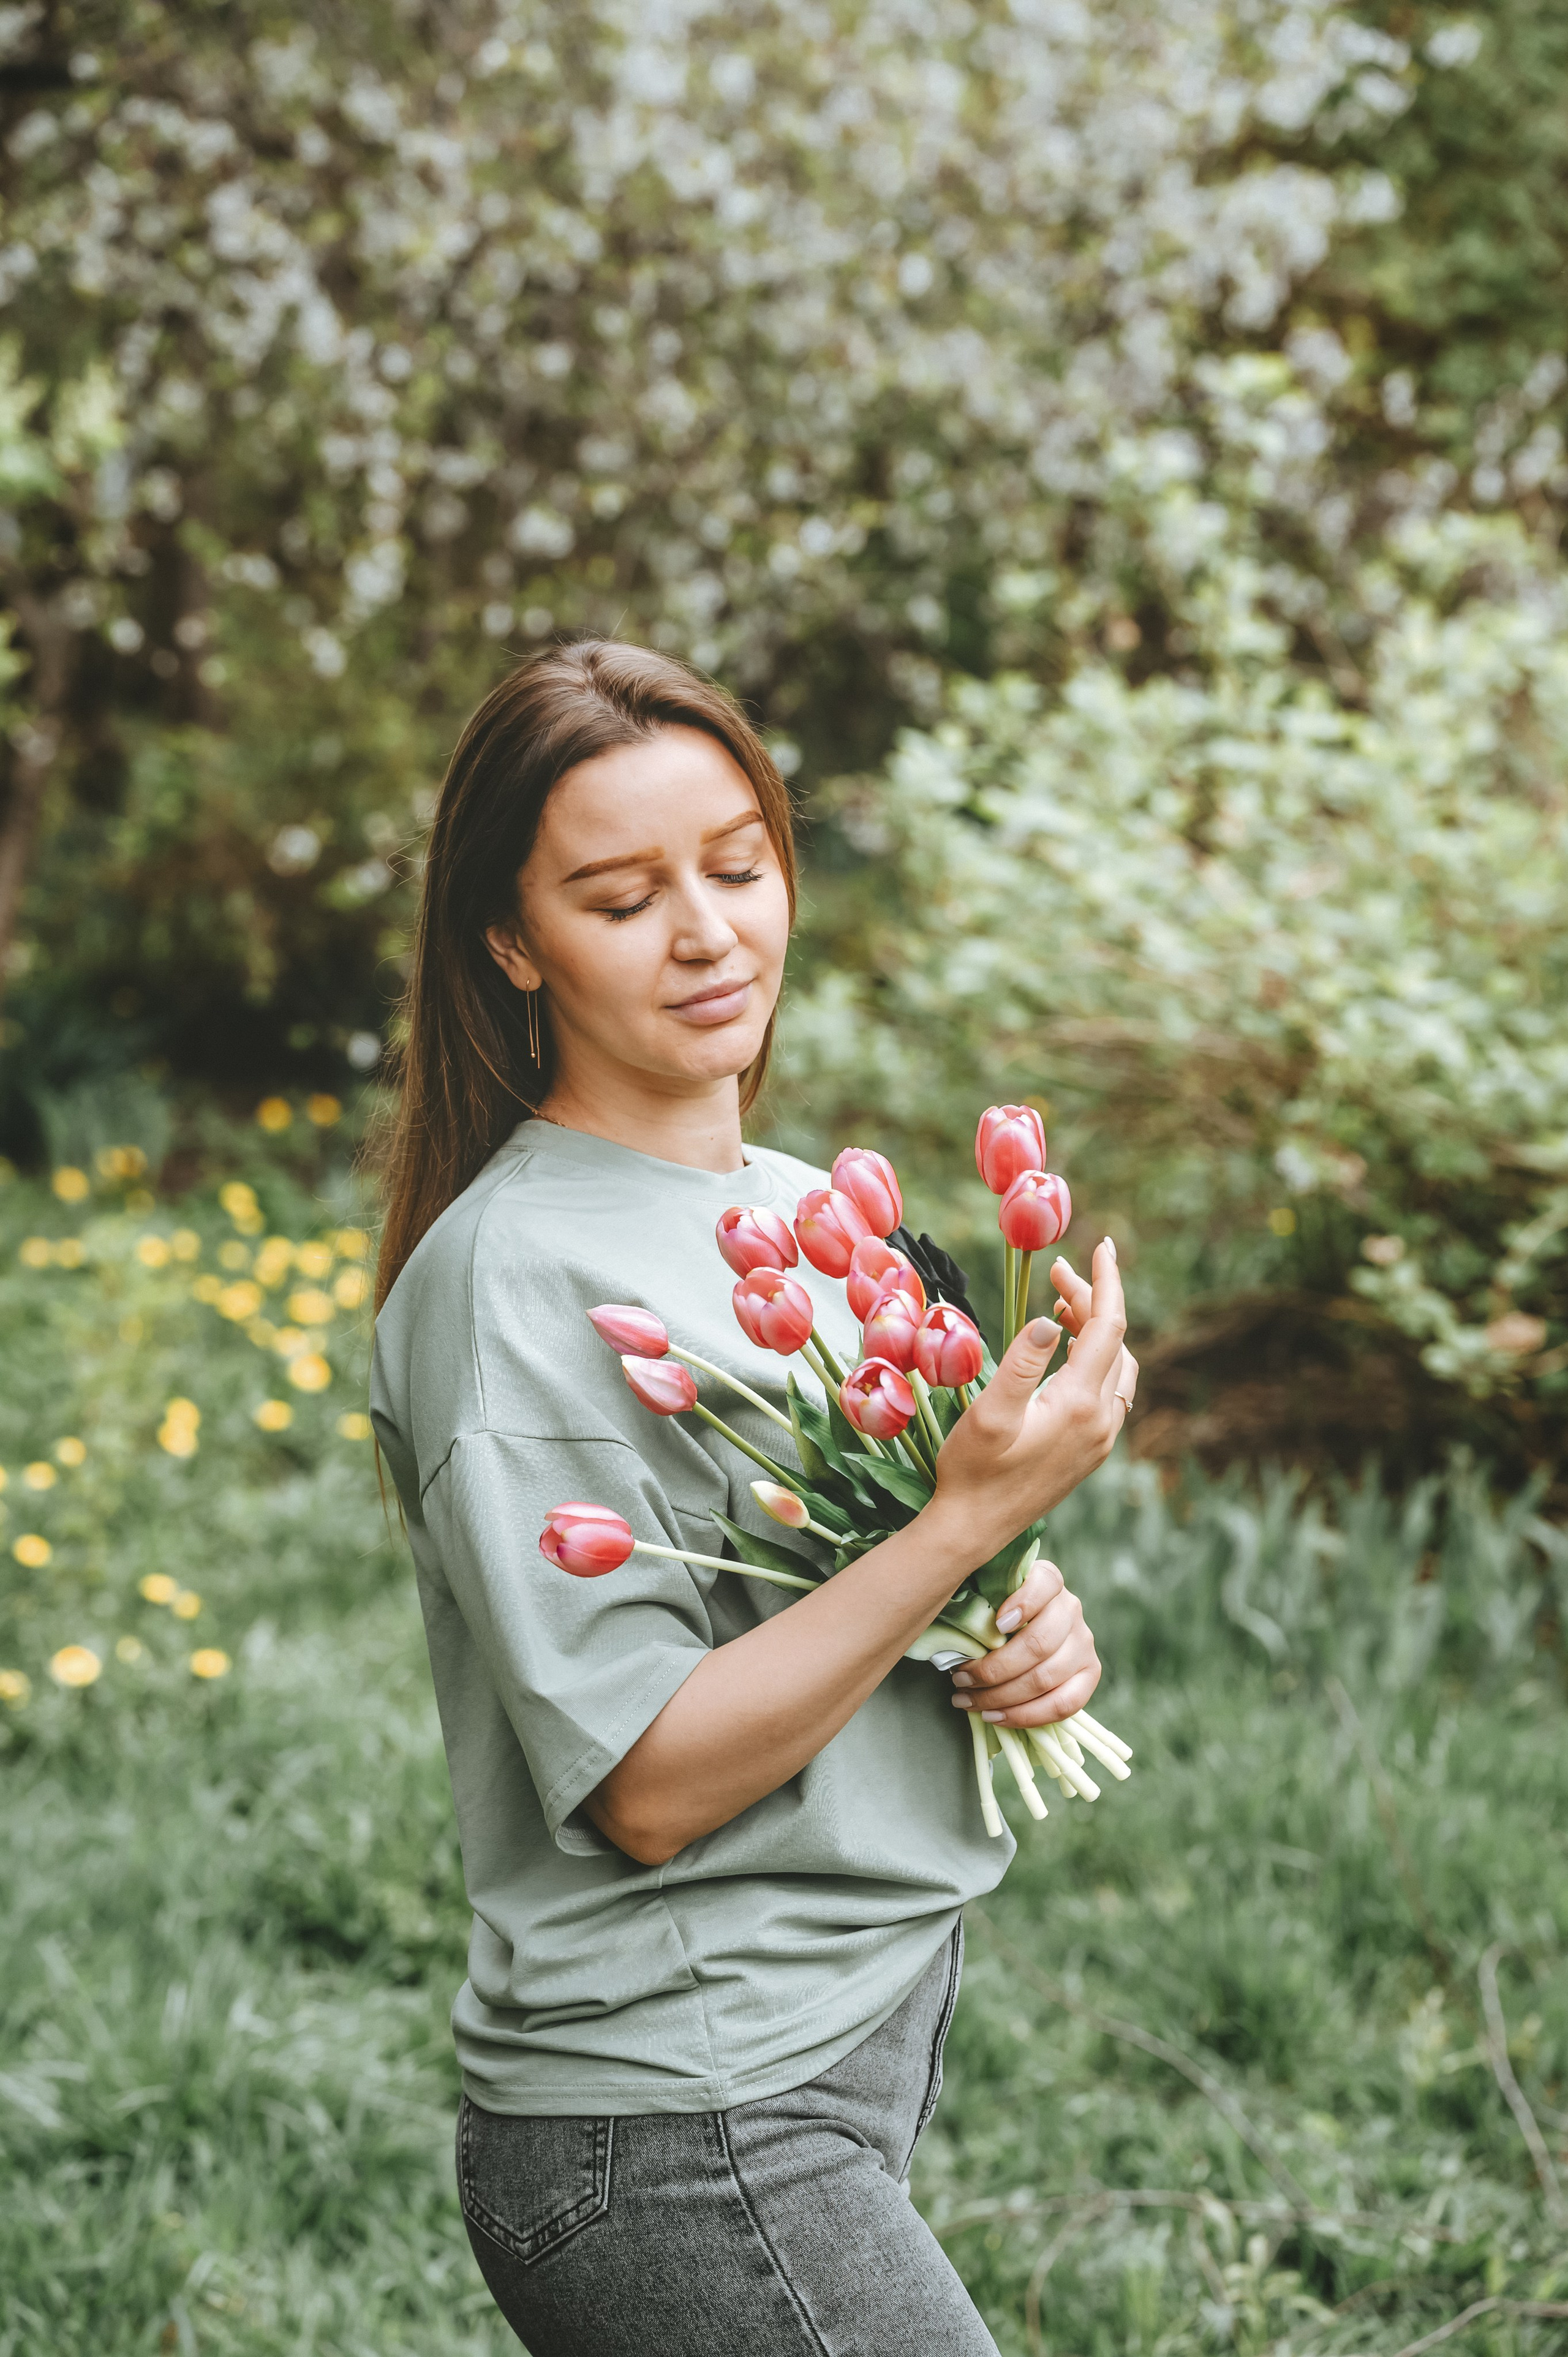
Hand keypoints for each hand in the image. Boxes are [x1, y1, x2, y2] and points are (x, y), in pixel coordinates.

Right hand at [928, 1236, 1127, 1565]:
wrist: (973, 1529)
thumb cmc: (971, 1470)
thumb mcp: (989, 1413)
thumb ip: (1021, 1364)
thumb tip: (1049, 1321)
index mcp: (1079, 1404)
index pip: (1109, 1327)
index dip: (1106, 1282)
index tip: (1101, 1245)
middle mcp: (1101, 1421)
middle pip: (1114, 1342)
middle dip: (1092, 1299)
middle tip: (1056, 1271)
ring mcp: (1100, 1438)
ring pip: (1117, 1366)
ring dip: (1097, 1329)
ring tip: (1063, 1303)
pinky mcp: (1091, 1450)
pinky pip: (1110, 1390)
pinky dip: (1096, 1359)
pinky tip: (1068, 1351)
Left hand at [947, 1555, 1100, 1725]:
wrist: (1025, 1632)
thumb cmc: (993, 1614)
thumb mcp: (986, 1598)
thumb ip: (977, 1604)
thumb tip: (953, 1637)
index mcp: (1048, 1580)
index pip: (1045, 1583)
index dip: (1023, 1604)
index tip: (996, 1625)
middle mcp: (1071, 1608)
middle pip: (1038, 1644)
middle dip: (993, 1669)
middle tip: (960, 1679)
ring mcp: (1084, 1643)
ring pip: (1045, 1679)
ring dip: (1001, 1697)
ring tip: (968, 1701)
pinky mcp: (1090, 1674)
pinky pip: (1064, 1704)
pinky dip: (1026, 1716)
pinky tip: (996, 1717)